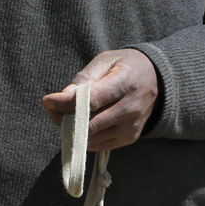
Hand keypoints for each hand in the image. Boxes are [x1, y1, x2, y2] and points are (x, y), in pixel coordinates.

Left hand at [41, 48, 159, 150]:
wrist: (156, 79)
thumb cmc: (125, 66)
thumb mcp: (106, 60)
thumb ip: (85, 77)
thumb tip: (64, 96)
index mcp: (125, 83)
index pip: (92, 100)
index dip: (66, 104)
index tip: (47, 101)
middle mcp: (131, 108)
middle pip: (91, 123)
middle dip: (64, 119)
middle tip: (51, 109)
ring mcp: (131, 126)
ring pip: (93, 138)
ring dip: (72, 131)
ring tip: (63, 115)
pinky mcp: (130, 138)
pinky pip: (100, 145)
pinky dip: (84, 138)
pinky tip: (78, 124)